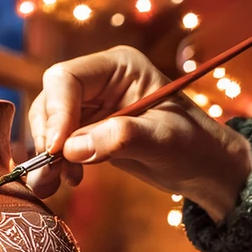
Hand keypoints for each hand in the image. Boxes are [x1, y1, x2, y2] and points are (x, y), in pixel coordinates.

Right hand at [26, 46, 251, 222]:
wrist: (206, 169)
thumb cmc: (194, 147)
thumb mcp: (162, 141)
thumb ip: (119, 138)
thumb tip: (70, 148)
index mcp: (119, 67)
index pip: (67, 79)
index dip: (55, 112)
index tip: (55, 150)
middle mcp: (100, 81)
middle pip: (50, 101)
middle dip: (45, 138)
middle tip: (47, 174)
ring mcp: (91, 107)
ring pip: (48, 125)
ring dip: (46, 156)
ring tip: (53, 184)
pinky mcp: (88, 132)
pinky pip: (57, 144)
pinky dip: (55, 164)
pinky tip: (70, 180)